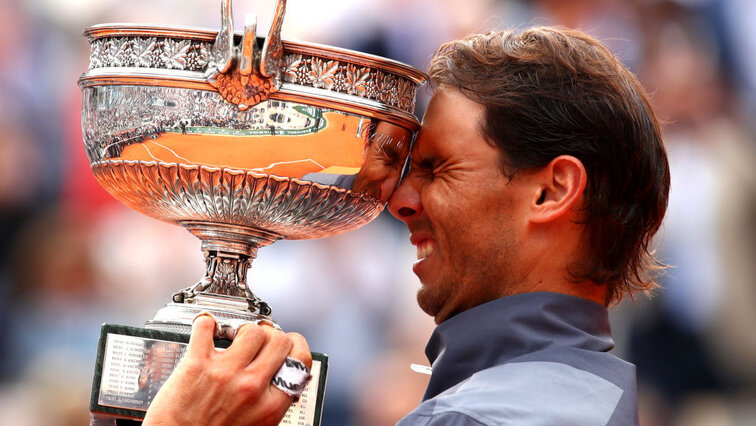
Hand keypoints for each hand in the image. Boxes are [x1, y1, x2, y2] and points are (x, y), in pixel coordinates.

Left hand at [143, 314, 311, 425]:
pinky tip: (209, 330)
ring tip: (236, 337)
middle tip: (263, 339)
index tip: (290, 342)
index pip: (300, 360)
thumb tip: (283, 378)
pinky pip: (208, 327)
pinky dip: (207, 323)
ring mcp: (225, 372)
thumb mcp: (257, 425)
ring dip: (245, 329)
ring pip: (251, 330)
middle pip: (279, 340)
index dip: (297, 345)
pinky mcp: (197, 363)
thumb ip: (272, 402)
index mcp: (270, 405)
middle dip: (273, 335)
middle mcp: (251, 386)